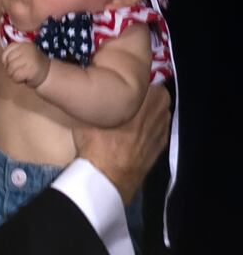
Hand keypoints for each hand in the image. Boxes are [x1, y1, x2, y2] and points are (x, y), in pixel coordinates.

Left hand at [1, 41, 49, 87]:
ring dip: (13, 75)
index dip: (6, 60)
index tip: (12, 64)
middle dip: (10, 68)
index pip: (6, 51)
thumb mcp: (22, 55)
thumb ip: (12, 54)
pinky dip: (18, 80)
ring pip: (11, 69)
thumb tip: (3, 61)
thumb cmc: (31, 65)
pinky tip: (24, 78)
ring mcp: (30, 58)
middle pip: (8, 60)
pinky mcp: (31, 69)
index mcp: (23, 44)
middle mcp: (27, 49)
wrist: (47, 73)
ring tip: (22, 74)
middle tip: (18, 70)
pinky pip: (16, 76)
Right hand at [73, 85, 170, 203]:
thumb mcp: (90, 113)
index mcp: (148, 95)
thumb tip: (91, 87)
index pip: (143, 77)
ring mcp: (164, 128)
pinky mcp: (161, 144)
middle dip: (140, 97)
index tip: (117, 86)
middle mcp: (161, 109)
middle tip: (121, 103)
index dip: (129, 81)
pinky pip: (155, 129)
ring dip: (145, 113)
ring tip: (126, 120)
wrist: (107, 176)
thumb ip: (96, 96)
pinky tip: (131, 136)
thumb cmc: (98, 142)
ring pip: (155, 112)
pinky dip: (147, 129)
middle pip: (152, 94)